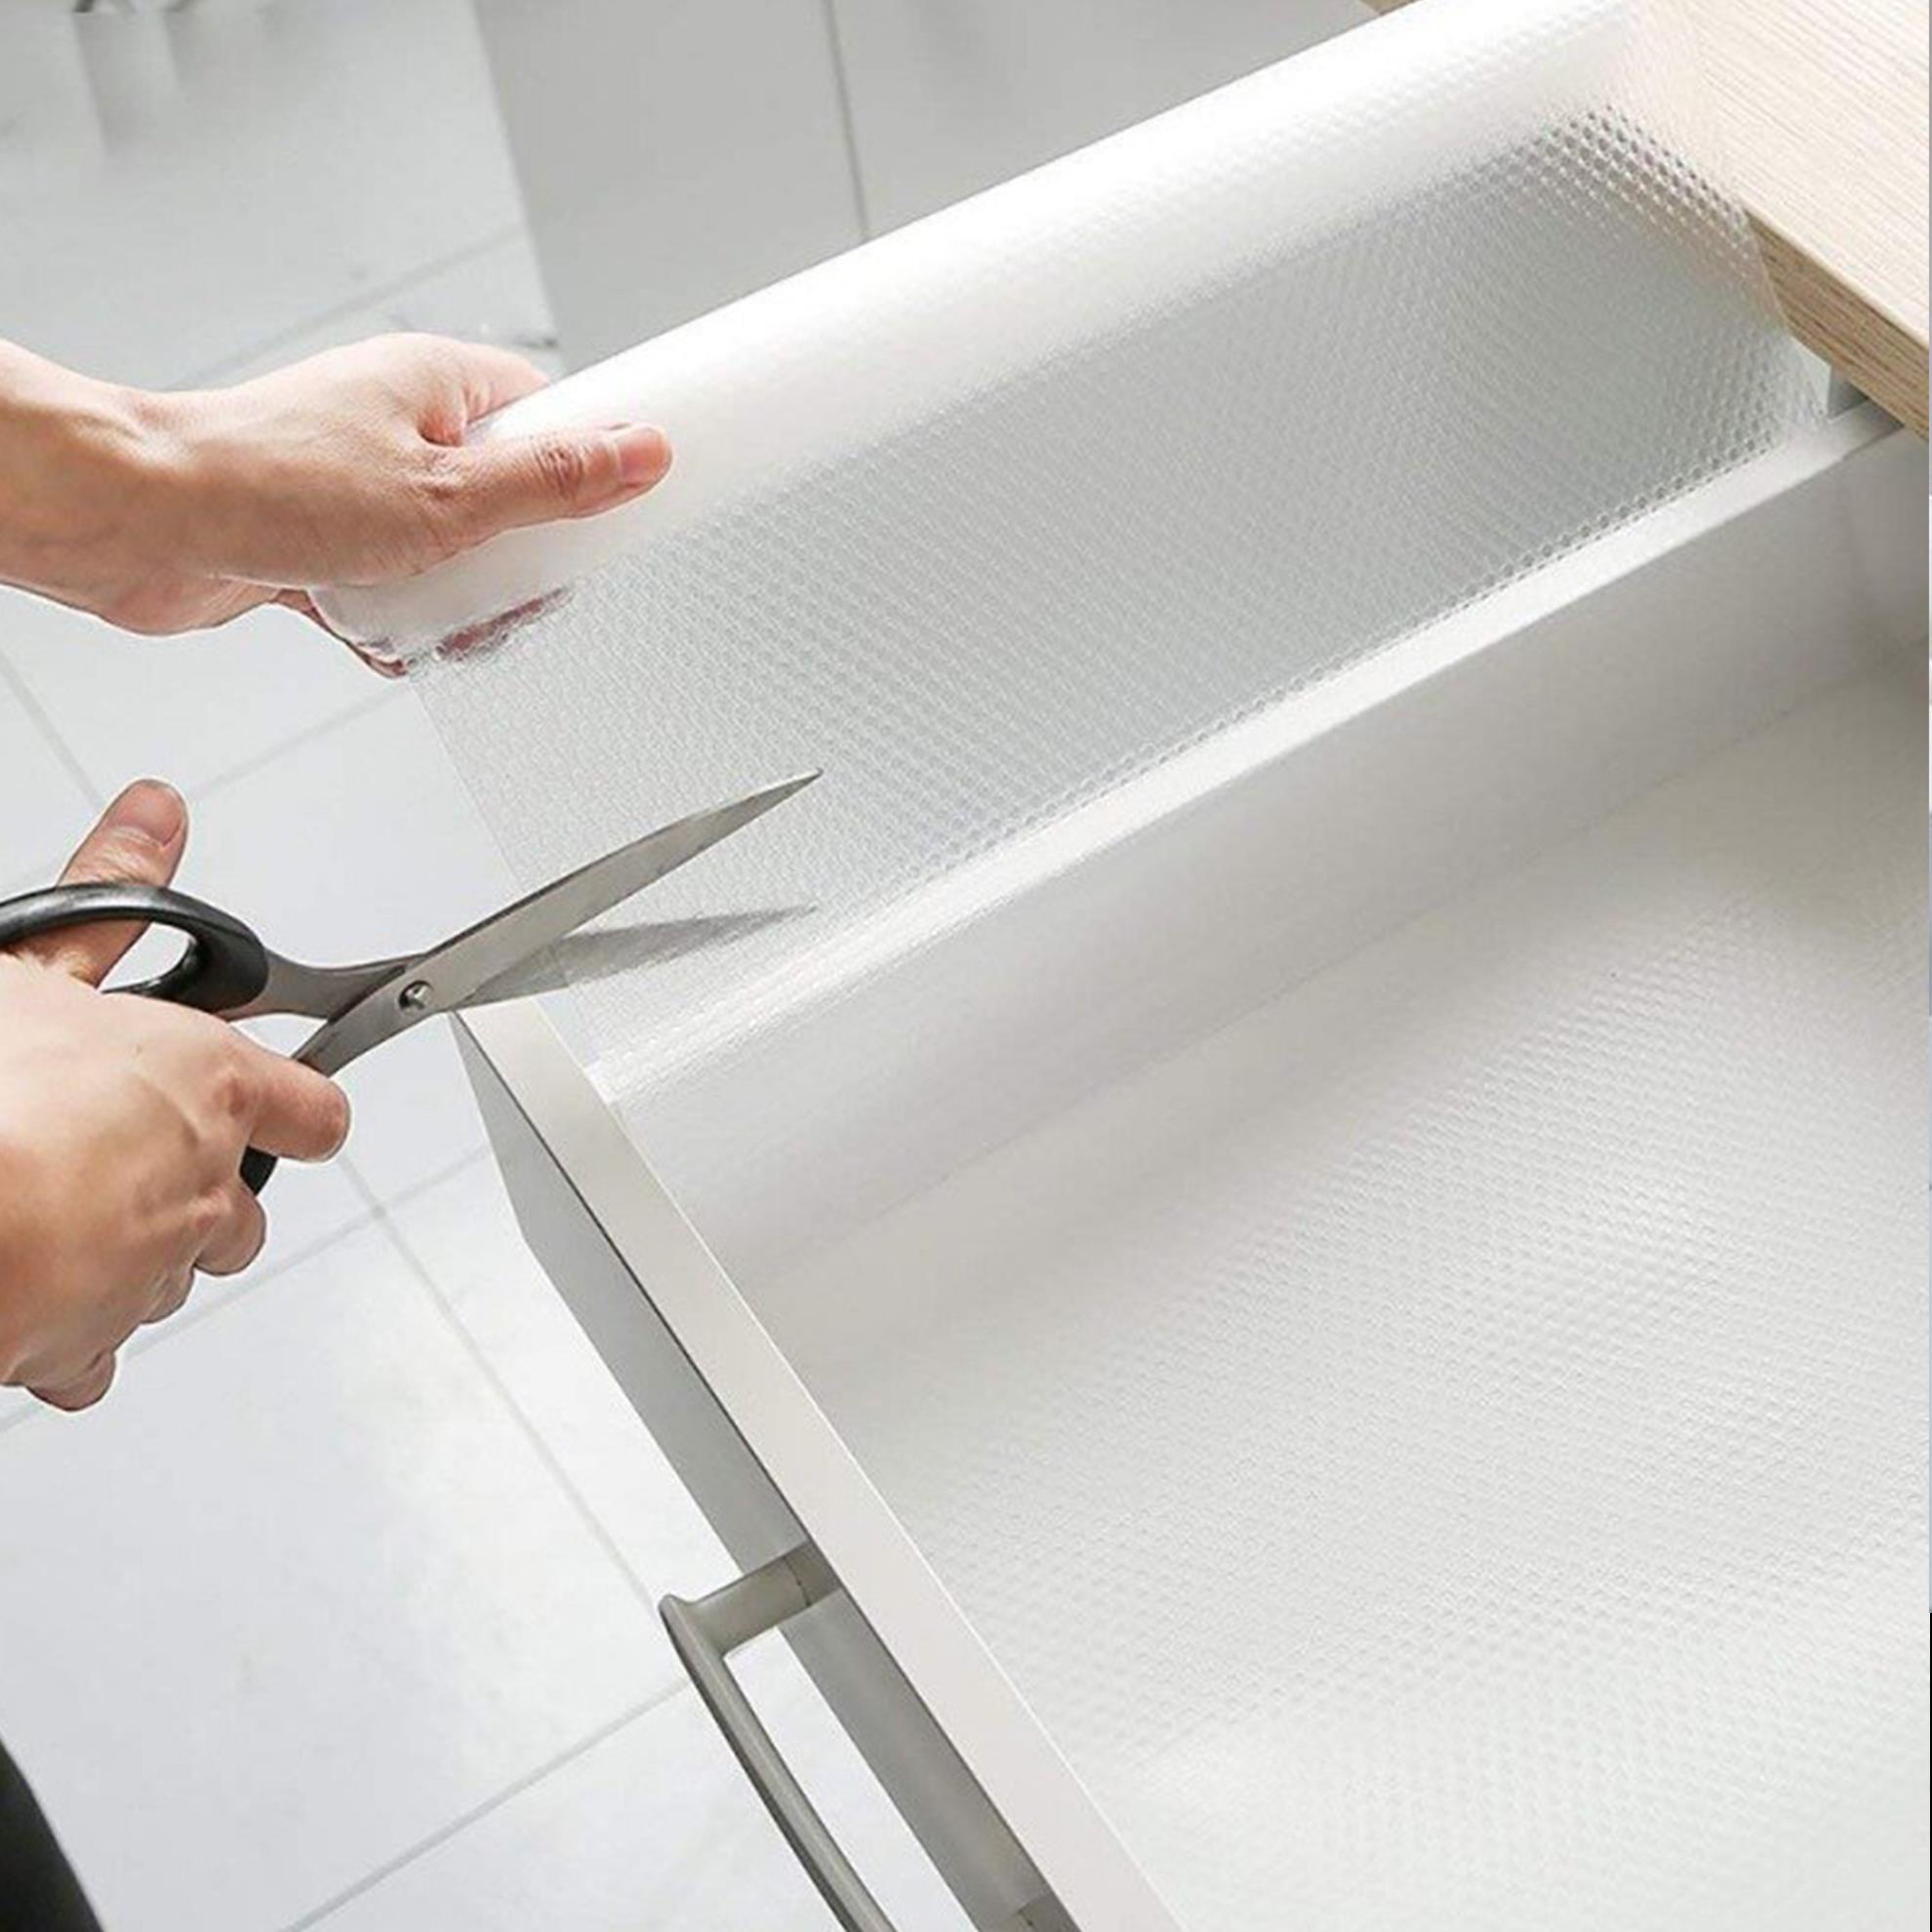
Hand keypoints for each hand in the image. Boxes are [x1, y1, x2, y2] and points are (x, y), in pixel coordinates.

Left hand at [0, 333, 670, 650]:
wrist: (139, 524)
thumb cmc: (270, 485)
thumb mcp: (450, 497)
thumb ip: (555, 482)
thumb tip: (645, 451)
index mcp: (433, 384)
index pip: (543, 412)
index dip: (582, 465)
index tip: (609, 512)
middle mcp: (393, 425)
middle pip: (501, 496)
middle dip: (513, 563)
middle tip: (510, 594)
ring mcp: (353, 484)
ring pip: (444, 552)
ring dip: (453, 602)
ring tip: (439, 625)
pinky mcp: (316, 539)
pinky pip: (386, 587)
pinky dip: (394, 621)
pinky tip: (389, 640)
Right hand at [0, 783, 349, 1410]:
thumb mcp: (31, 962)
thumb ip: (107, 894)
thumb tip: (156, 816)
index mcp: (207, 1085)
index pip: (310, 1106)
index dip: (302, 1105)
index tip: (298, 1105)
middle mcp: (201, 1185)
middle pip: (242, 1203)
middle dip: (199, 1184)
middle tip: (115, 1152)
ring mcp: (151, 1271)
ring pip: (176, 1270)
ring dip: (139, 1249)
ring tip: (59, 1212)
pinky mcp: (88, 1343)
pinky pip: (102, 1346)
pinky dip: (75, 1327)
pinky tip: (30, 1292)